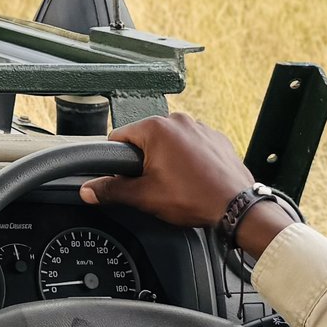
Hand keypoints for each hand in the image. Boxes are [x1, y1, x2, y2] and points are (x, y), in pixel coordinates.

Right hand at [80, 110, 292, 258]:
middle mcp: (178, 120)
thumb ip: (112, 189)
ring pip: (170, 141)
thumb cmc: (194, 198)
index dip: (117, 161)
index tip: (126, 177)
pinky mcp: (216, 137)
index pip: (120, 137)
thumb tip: (88, 189)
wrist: (237, 206)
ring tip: (177, 184)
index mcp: (156, 128)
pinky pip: (192, 144)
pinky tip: (193, 178)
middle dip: (145, 160)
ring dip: (167, 158)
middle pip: (145, 139)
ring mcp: (200, 127)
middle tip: (155, 185)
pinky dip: (188, 158)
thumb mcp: (145, 196)